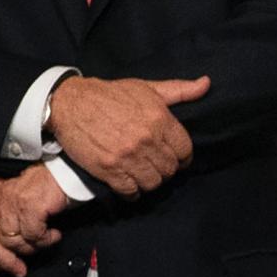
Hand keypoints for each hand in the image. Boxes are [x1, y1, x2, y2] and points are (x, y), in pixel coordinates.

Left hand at [0, 163, 69, 276]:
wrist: (66, 171)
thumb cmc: (44, 185)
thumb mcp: (15, 199)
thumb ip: (4, 218)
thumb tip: (3, 249)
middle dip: (5, 260)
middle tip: (19, 270)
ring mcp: (11, 201)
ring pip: (13, 240)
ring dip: (32, 247)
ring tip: (44, 240)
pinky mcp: (29, 206)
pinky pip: (34, 236)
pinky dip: (46, 240)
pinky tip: (54, 234)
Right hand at [46, 75, 209, 197]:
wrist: (69, 102)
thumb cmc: (110, 94)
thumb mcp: (147, 88)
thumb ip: (180, 90)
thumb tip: (207, 84)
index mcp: (160, 119)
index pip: (185, 151)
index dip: (182, 157)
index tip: (175, 157)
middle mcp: (146, 139)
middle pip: (170, 169)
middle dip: (165, 169)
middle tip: (156, 165)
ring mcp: (128, 156)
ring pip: (154, 182)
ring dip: (150, 181)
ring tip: (143, 173)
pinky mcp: (109, 169)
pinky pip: (131, 191)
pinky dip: (133, 192)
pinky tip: (130, 185)